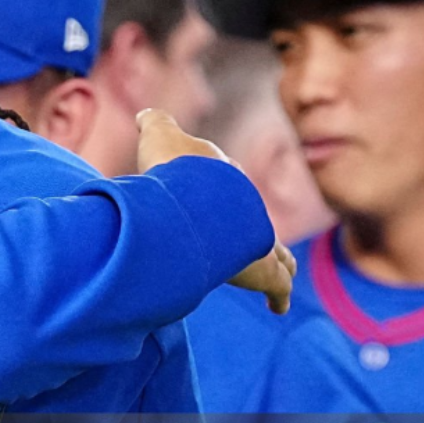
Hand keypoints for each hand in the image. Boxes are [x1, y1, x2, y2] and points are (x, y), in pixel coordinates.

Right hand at [135, 109, 296, 314]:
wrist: (194, 198)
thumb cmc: (176, 169)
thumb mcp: (160, 135)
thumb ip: (154, 123)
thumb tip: (144, 115)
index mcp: (228, 179)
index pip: (231, 189)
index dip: (224, 198)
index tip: (215, 207)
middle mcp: (249, 210)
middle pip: (259, 224)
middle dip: (257, 236)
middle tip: (249, 249)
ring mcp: (260, 242)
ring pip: (278, 256)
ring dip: (277, 266)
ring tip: (276, 278)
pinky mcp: (263, 272)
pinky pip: (278, 288)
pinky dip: (278, 297)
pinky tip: (277, 308)